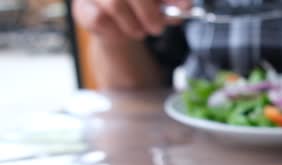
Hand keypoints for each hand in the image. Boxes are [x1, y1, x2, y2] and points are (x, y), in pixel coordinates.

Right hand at [72, 0, 189, 41]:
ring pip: (114, 5)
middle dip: (149, 14)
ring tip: (139, 31)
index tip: (184, 7)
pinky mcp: (81, 7)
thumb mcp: (159, 2)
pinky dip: (116, 31)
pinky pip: (100, 20)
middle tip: (158, 28)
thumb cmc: (138, 6)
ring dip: (133, 25)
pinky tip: (120, 30)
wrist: (113, 23)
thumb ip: (173, 3)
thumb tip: (186, 7)